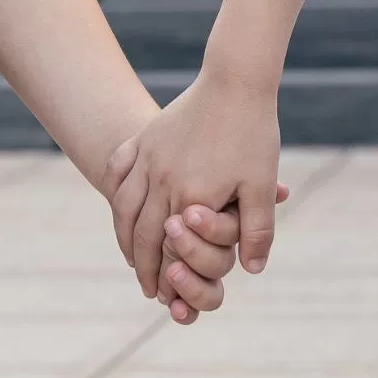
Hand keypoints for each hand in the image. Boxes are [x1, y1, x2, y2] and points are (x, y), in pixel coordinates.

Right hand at [104, 69, 283, 319]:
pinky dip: (115, 193)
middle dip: (143, 268)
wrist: (236, 79)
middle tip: (147, 288)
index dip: (168, 279)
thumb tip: (253, 271)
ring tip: (132, 257)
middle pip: (142, 236)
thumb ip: (257, 229)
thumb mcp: (261, 182)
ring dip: (125, 238)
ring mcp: (149, 157)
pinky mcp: (146, 137)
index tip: (167, 297)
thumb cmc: (253, 132)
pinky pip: (119, 170)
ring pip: (124, 208)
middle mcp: (162, 180)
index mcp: (190, 197)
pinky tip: (122, 207)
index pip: (170, 251)